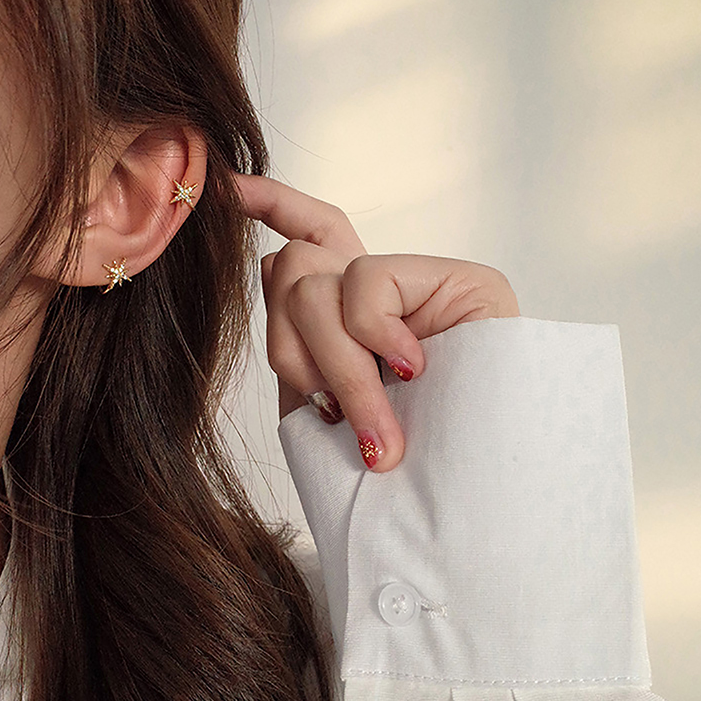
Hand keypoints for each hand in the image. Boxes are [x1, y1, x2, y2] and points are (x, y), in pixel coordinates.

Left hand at [234, 173, 519, 472]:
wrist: (466, 511)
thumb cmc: (393, 476)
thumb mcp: (321, 412)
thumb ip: (297, 350)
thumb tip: (269, 262)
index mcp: (349, 321)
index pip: (313, 240)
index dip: (275, 206)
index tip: (234, 190)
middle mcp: (384, 296)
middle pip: (289, 269)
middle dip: (292, 352)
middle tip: (331, 417)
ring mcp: (422, 285)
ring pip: (311, 280)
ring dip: (336, 367)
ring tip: (376, 428)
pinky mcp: (461, 280)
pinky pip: (366, 284)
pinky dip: (374, 338)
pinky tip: (414, 373)